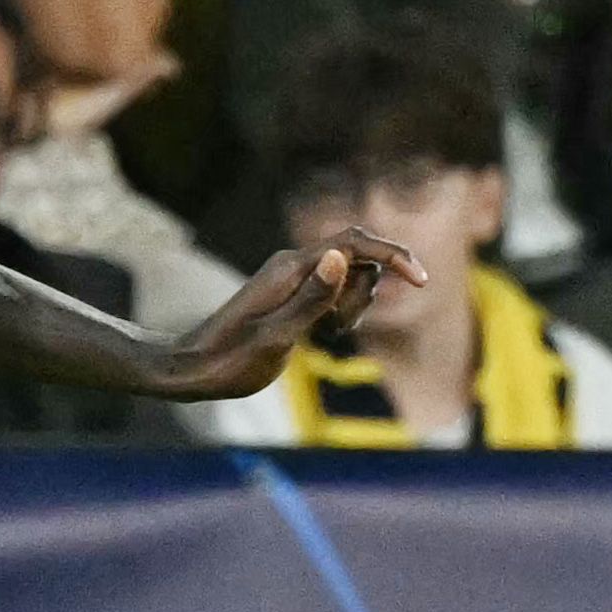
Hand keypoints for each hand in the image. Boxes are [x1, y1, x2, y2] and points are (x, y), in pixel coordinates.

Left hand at [149, 226, 425, 396]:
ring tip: (323, 336)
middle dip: (365, 295)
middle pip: (360, 260)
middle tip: (333, 331)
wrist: (189, 369)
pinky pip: (335, 293)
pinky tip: (320, 336)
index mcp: (292, 268)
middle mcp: (294, 264)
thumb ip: (311, 299)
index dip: (394, 255)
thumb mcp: (275, 337)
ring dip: (353, 307)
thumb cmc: (229, 361)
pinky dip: (340, 313)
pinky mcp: (293, 293)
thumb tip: (341, 257)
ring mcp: (294, 277)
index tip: (421, 281)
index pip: (357, 242)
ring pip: (351, 279)